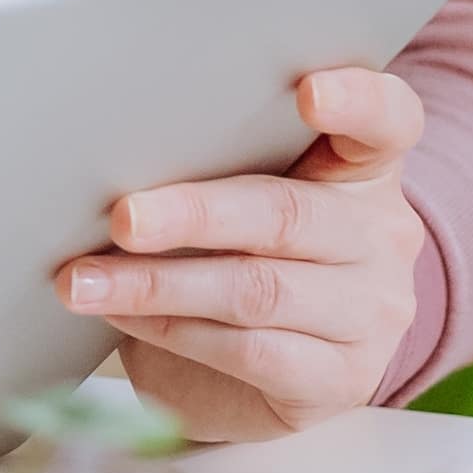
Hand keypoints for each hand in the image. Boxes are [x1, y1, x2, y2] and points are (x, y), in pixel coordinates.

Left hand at [61, 67, 427, 443]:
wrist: (272, 369)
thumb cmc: (243, 254)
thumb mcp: (243, 196)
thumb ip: (214, 164)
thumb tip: (109, 154)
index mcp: (364, 169)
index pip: (388, 121)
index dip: (357, 100)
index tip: (308, 92)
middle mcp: (381, 236)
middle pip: (288, 214)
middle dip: (193, 214)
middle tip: (122, 217)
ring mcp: (370, 313)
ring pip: (257, 289)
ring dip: (156, 284)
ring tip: (84, 279)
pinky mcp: (340, 380)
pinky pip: (247, 351)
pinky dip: (171, 330)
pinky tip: (120, 316)